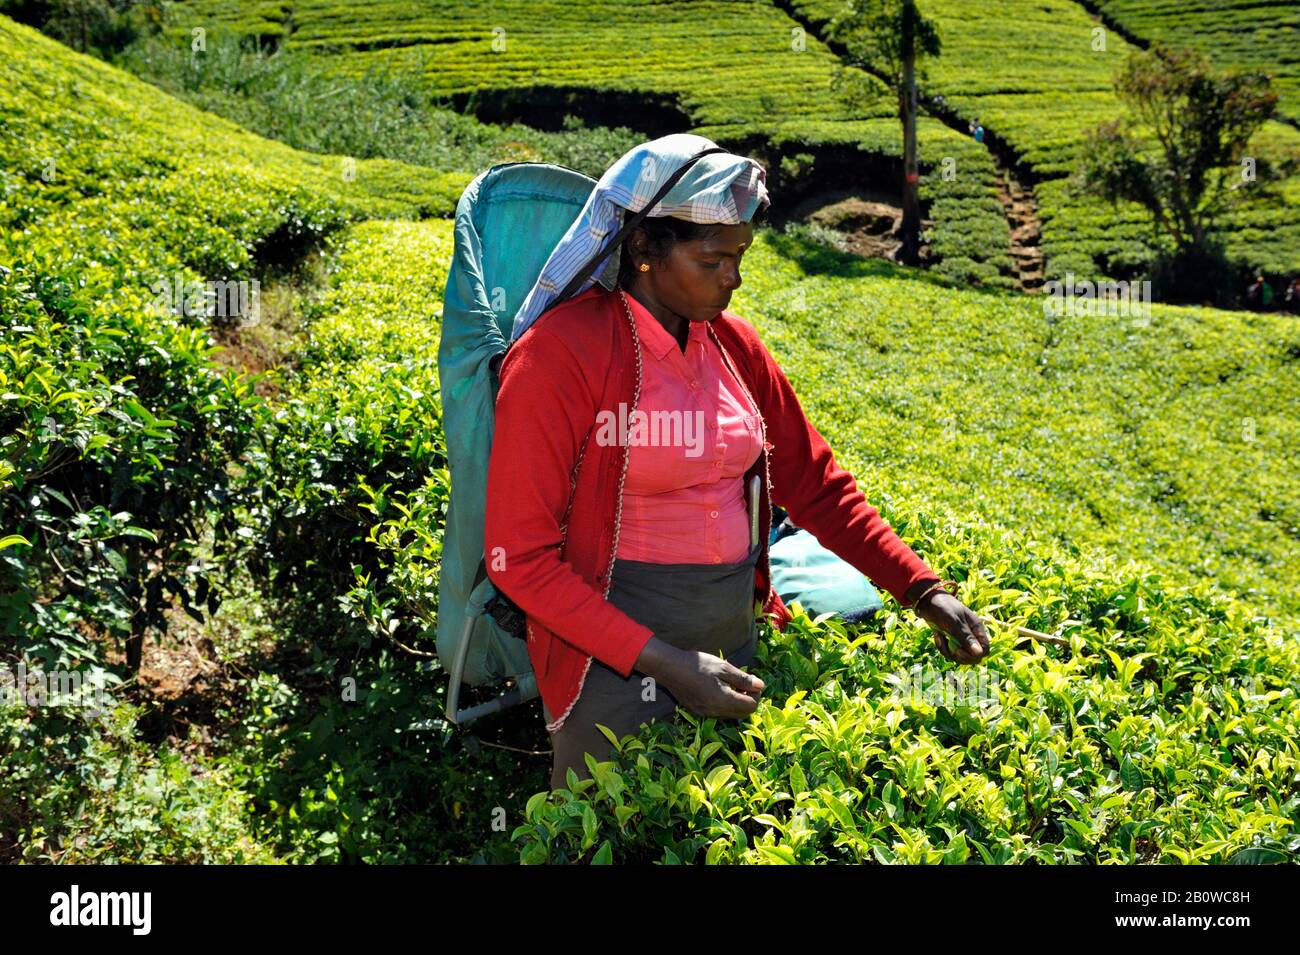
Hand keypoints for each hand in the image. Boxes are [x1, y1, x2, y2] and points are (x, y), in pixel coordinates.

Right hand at [636, 638, 763, 718]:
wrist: (670, 668)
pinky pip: (718, 713)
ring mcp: (705, 714)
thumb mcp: (723, 667)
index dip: (755, 695)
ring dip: (736, 702)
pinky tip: (717, 688)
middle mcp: (715, 712)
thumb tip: (761, 686)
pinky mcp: (698, 712)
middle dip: (747, 700)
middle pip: (742, 714)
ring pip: (730, 714)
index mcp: (723, 700)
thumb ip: (743, 679)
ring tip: (729, 684)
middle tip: (742, 683)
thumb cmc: (697, 664)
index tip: (751, 682)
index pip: (750, 707)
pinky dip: (724, 704)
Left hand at [914, 592, 989, 663]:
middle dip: (960, 657)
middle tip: (949, 648)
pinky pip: (950, 653)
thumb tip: (979, 653)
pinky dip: (942, 647)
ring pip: (960, 657)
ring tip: (939, 638)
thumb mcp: (954, 622)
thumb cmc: (943, 608)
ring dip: (948, 652)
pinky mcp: (951, 641)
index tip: (959, 651)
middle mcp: (972, 635)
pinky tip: (936, 636)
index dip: (974, 655)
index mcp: (977, 628)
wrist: (927, 601)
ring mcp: (961, 639)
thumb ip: (966, 637)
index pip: (984, 650)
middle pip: (974, 657)